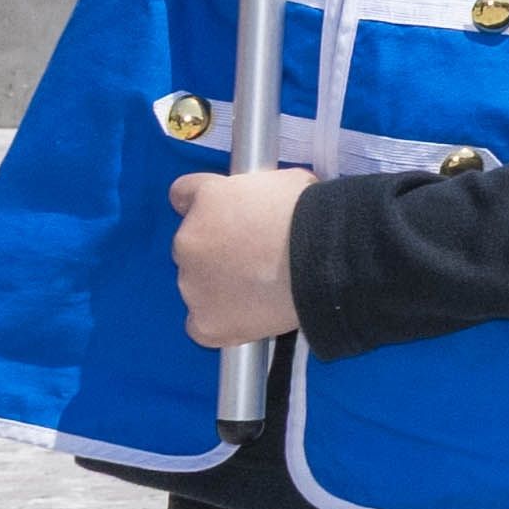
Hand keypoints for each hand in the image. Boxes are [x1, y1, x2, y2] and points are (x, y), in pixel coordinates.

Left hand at [170, 168, 309, 346]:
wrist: (324, 257)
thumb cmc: (312, 214)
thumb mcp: (282, 181)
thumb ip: (254, 193)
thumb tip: (262, 207)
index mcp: (207, 199)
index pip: (183, 195)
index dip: (205, 207)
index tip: (222, 217)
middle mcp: (188, 240)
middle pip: (191, 247)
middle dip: (216, 251)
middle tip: (256, 258)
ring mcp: (192, 284)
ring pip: (197, 286)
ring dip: (220, 286)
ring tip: (262, 289)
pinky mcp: (206, 321)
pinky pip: (201, 326)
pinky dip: (221, 323)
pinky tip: (247, 316)